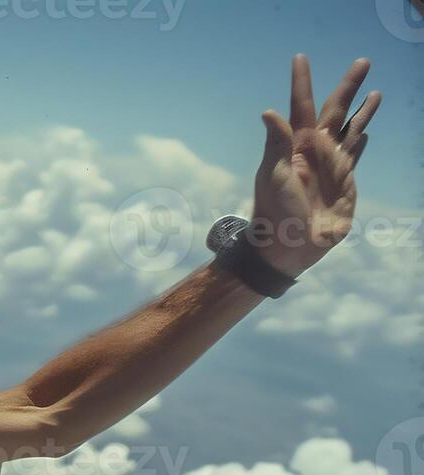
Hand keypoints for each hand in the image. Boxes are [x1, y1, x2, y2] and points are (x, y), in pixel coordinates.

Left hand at [250, 54, 380, 277]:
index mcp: (295, 144)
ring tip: (374, 91)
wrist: (289, 245)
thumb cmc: (275, 210)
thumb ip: (275, 143)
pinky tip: (365, 131)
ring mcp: (332, 164)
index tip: (300, 58)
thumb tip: (269, 112)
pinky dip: (361, 141)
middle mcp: (315, 149)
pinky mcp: (346, 180)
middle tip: (362, 62)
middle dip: (348, 86)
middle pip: (336, 109)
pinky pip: (355, 154)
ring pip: (352, 128)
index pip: (301, 105)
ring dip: (363, 110)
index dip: (302, 82)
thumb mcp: (271, 175)